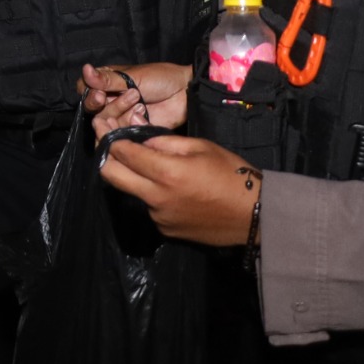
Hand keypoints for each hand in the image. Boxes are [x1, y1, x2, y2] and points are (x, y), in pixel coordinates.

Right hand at [79, 63, 189, 136]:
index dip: (88, 91)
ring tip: (137, 102)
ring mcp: (121, 114)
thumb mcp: (132, 76)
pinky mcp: (131, 128)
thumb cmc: (160, 78)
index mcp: (109, 81)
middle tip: (107, 99)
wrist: (185, 93)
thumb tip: (85, 69)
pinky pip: (120, 131)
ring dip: (118, 111)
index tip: (98, 92)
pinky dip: (128, 123)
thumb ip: (107, 79)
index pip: (85, 87)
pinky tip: (142, 114)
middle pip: (92, 107)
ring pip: (105, 120)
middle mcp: (112, 98)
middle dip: (101, 104)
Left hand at [98, 134, 259, 246]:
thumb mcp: (201, 147)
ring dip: (137, 180)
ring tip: (160, 173)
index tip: (110, 132)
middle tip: (116, 150)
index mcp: (166, 172)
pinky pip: (150, 208)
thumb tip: (140, 142)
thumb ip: (165, 143)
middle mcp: (155, 197)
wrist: (255, 215)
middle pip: (111, 176)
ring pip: (132, 192)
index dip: (112, 140)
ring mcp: (158, 216)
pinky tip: (177, 194)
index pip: (122, 153)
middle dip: (108, 159)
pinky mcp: (165, 230)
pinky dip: (155, 197)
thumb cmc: (232, 175)